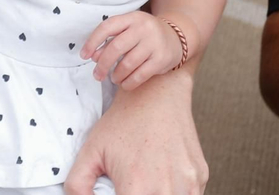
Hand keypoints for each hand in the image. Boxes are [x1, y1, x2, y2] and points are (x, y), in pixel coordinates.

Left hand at [65, 69, 207, 194]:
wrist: (156, 92)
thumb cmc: (123, 121)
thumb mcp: (91, 151)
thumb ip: (78, 184)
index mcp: (137, 187)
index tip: (118, 192)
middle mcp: (167, 189)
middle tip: (132, 185)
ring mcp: (188, 182)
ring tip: (147, 183)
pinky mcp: (200, 174)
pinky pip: (191, 194)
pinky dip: (177, 192)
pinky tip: (163, 179)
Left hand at [82, 11, 184, 90]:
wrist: (176, 37)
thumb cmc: (144, 35)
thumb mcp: (129, 30)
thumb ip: (111, 40)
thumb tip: (94, 57)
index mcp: (132, 18)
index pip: (107, 27)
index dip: (93, 42)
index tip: (84, 56)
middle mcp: (143, 28)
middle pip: (116, 47)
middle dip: (103, 64)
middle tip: (97, 75)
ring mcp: (154, 43)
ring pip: (128, 63)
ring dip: (116, 75)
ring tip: (113, 78)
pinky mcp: (161, 59)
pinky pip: (140, 75)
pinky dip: (129, 82)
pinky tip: (124, 84)